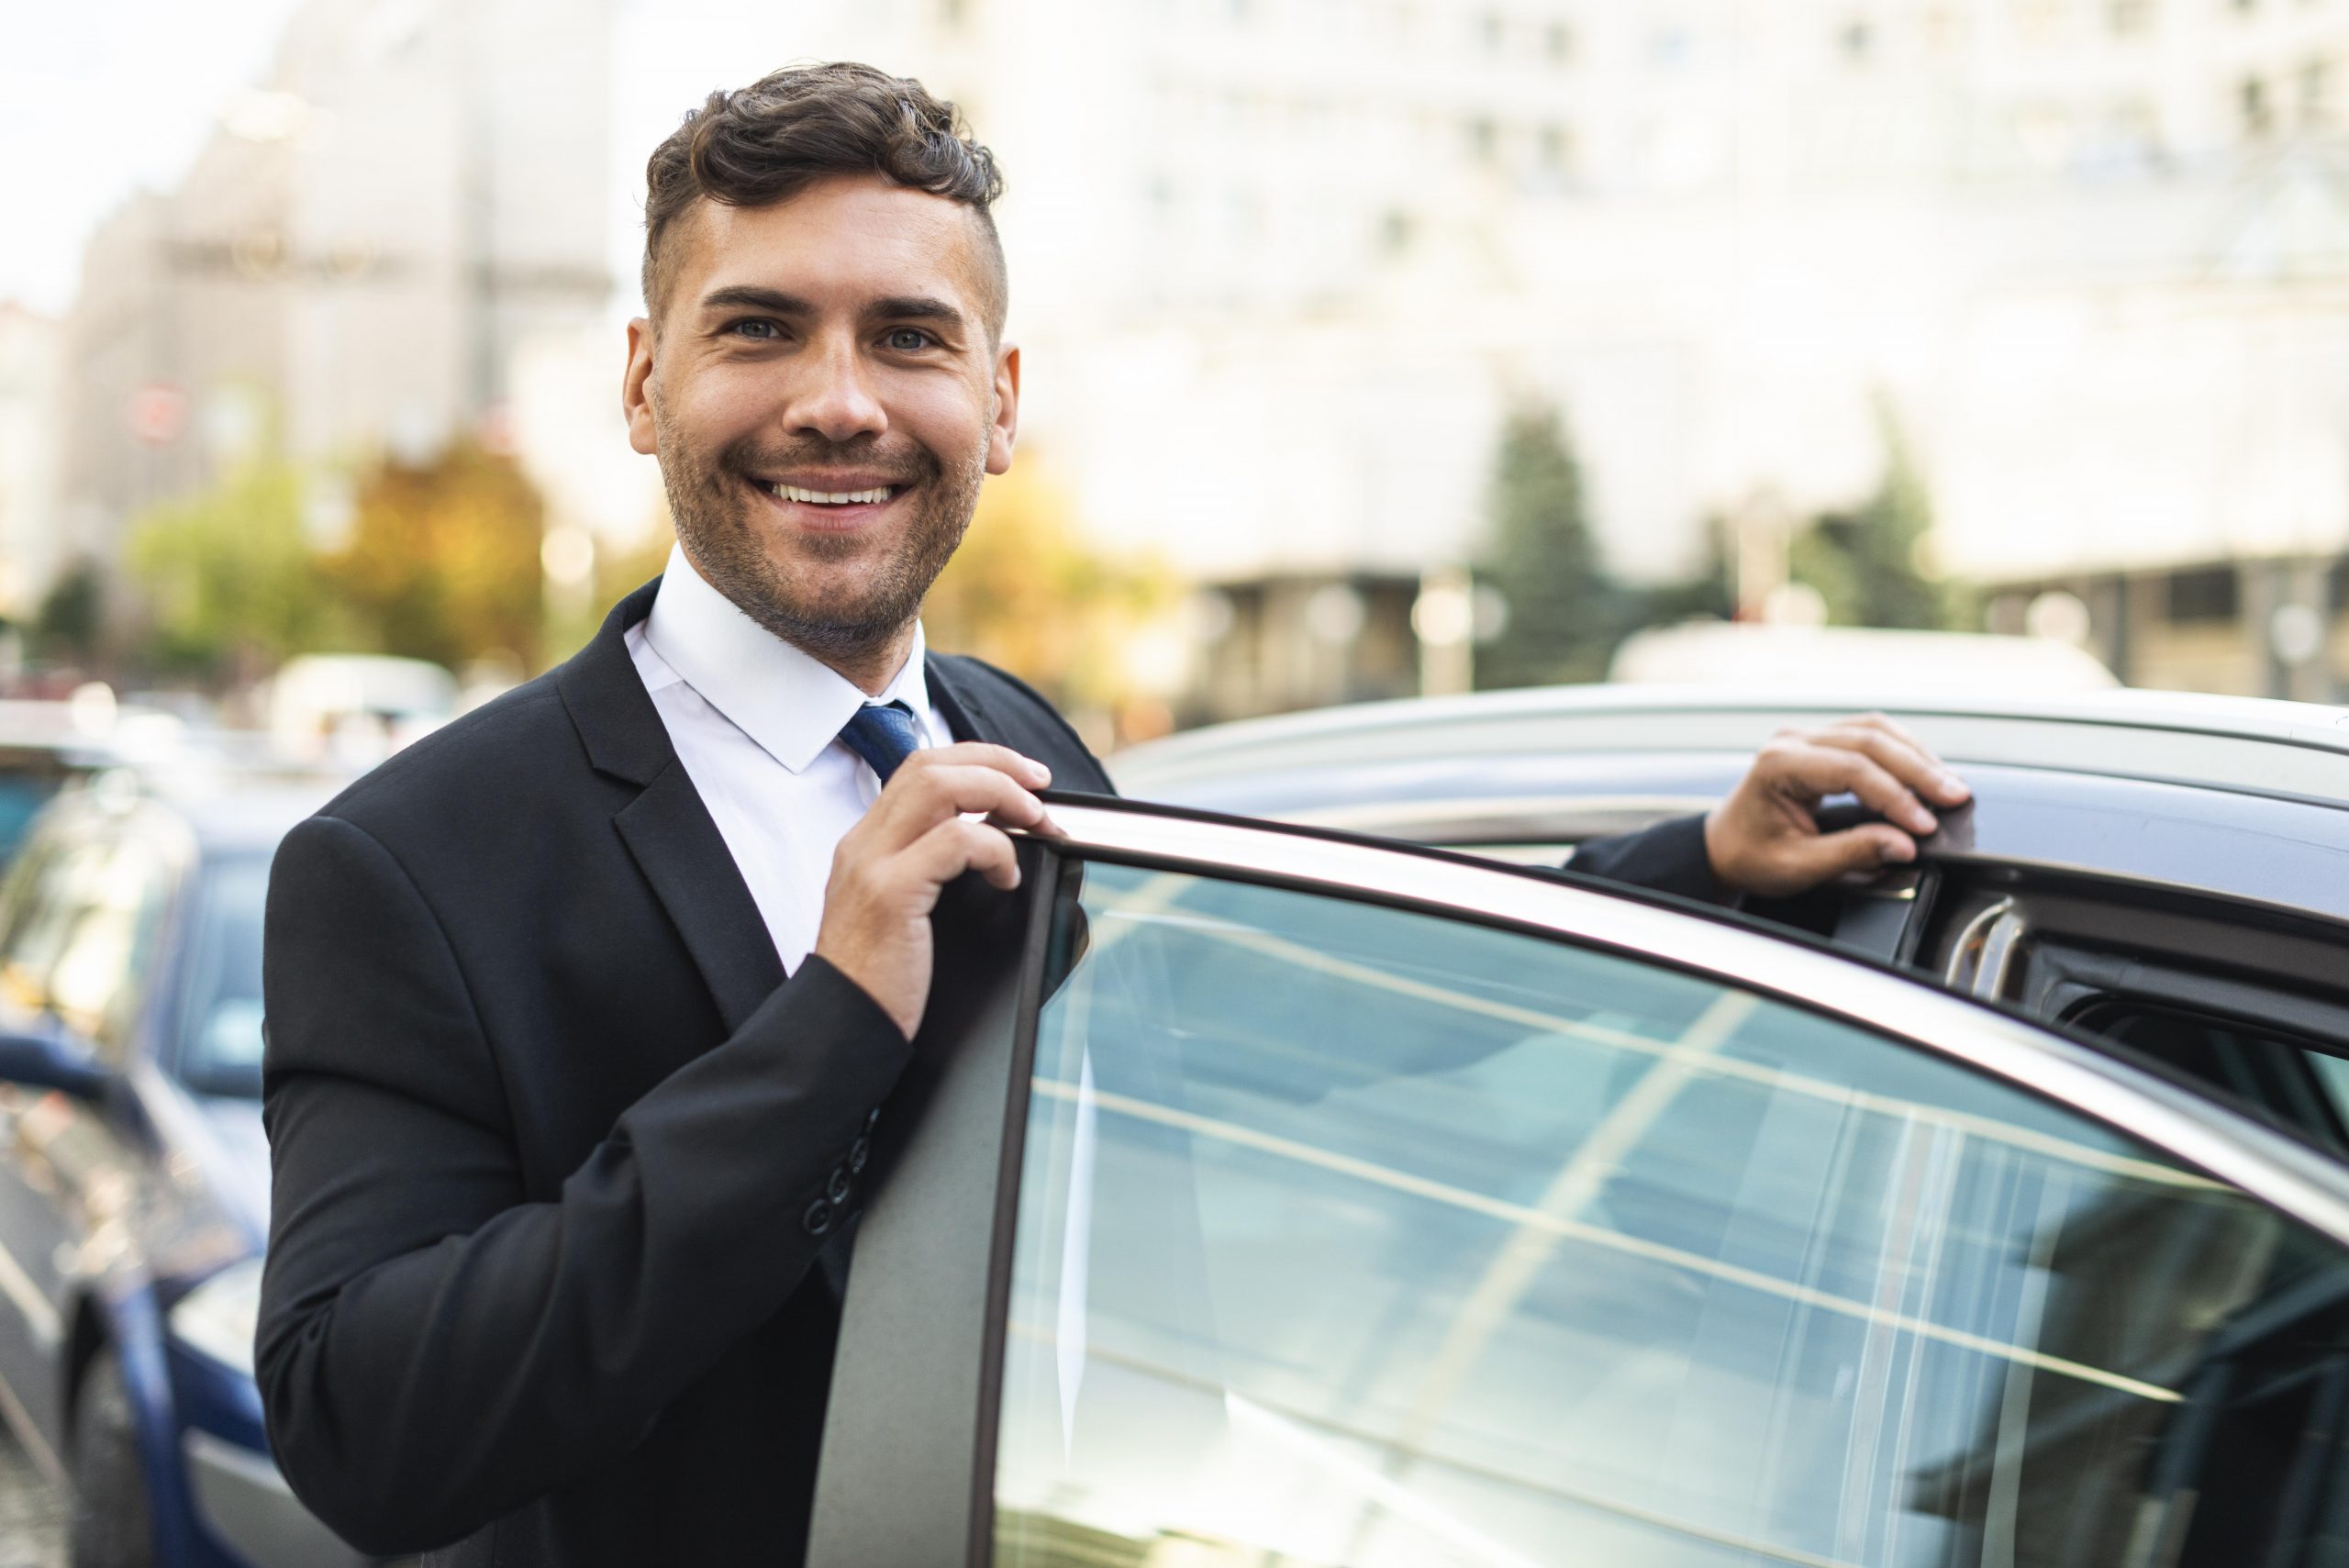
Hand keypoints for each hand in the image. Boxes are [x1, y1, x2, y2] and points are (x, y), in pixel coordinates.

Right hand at [813, 743, 1057, 1038]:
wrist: (841, 1026)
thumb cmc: (879, 979)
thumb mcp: (897, 909)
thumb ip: (927, 869)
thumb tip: (992, 843)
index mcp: (866, 843)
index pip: (920, 768)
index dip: (977, 760)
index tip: (1022, 777)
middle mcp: (864, 843)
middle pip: (931, 764)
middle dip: (997, 763)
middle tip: (1041, 788)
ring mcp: (873, 864)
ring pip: (940, 786)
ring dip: (1001, 794)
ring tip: (1035, 823)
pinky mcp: (891, 893)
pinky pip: (955, 841)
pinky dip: (995, 849)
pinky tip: (1008, 878)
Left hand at [1703, 714, 1970, 897]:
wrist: (1724, 847)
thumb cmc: (1750, 856)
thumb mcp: (1797, 865)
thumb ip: (1851, 853)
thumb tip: (1904, 845)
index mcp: (1778, 764)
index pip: (1851, 769)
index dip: (1895, 796)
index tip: (1925, 824)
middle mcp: (1792, 741)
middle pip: (1869, 740)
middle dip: (1918, 770)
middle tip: (1955, 796)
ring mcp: (1806, 737)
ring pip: (1874, 730)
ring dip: (1916, 755)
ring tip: (1949, 784)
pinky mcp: (1820, 743)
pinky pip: (1868, 735)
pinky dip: (1902, 752)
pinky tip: (1925, 771)